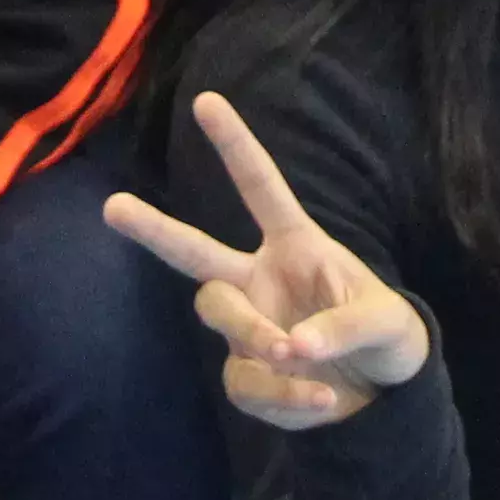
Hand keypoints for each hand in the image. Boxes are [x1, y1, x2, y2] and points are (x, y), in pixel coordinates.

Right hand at [101, 91, 430, 429]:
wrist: (384, 397)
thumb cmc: (385, 335)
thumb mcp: (386, 322)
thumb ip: (345, 326)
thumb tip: (295, 345)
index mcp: (296, 245)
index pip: (261, 189)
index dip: (235, 146)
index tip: (206, 101)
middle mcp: (259, 278)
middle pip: (196, 251)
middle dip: (154, 229)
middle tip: (113, 206)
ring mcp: (247, 325)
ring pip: (218, 313)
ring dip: (253, 332)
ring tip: (294, 354)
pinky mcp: (246, 374)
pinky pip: (243, 381)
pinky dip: (283, 394)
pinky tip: (322, 397)